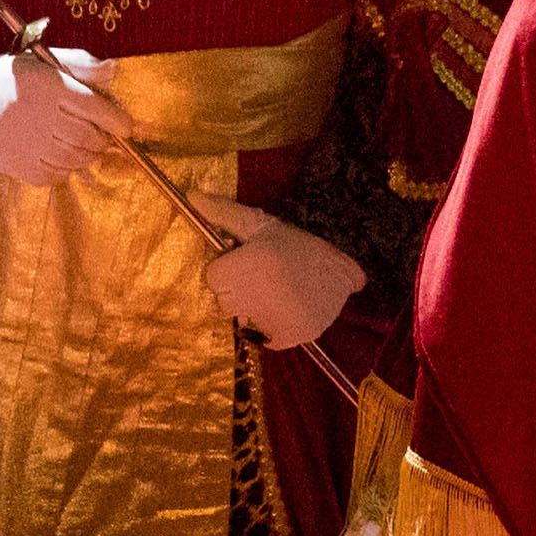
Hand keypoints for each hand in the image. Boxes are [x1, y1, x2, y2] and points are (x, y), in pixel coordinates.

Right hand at [0, 47, 132, 188]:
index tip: (126, 128)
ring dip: (86, 156)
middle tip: (102, 138)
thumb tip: (113, 71)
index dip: (116, 120)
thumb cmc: (10, 79)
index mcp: (48, 86)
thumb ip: (80, 64)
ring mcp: (27, 142)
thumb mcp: (43, 60)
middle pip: (87, 136)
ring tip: (84, 148)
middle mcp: (39, 114)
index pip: (93, 107)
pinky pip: (54, 175)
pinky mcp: (16, 164)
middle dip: (101, 140)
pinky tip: (61, 158)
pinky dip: (64, 170)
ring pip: (74, 158)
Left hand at [199, 208, 362, 349]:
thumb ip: (224, 214)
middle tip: (265, 276)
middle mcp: (256, 295)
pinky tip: (287, 307)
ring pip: (244, 319)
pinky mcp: (289, 336)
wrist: (343, 263)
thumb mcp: (261, 224)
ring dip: (256, 308)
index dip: (229, 268)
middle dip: (240, 290)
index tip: (248, 263)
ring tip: (279, 290)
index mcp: (246, 265)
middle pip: (225, 301)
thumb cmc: (297, 243)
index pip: (214, 278)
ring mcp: (273, 319)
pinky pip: (264, 337)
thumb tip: (193, 198)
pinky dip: (273, 326)